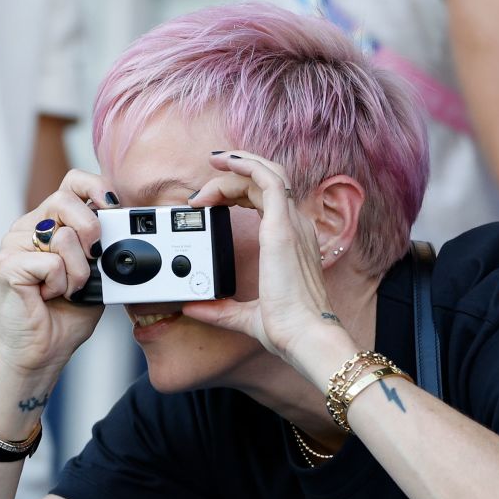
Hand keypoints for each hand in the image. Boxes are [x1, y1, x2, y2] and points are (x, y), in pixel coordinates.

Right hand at [0, 169, 114, 376]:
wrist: (42, 351)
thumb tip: (122, 230)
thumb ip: (103, 247)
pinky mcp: (6, 264)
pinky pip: (51, 263)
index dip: (96, 187)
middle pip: (65, 199)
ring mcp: (13, 243)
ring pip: (62, 236)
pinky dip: (61, 284)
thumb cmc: (66, 314)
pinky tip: (48, 296)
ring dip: (78, 271)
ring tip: (68, 289)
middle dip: (91, 230)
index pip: (72, 183)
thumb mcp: (97, 274)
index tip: (113, 207)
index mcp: (50, 223)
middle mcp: (29, 227)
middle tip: (93, 258)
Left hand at [181, 152, 354, 376]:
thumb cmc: (288, 327)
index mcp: (290, 243)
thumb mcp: (246, 315)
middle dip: (233, 177)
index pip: (267, 200)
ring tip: (213, 164)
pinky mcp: (282, 227)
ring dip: (238, 166)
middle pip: (265, 182)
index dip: (239, 191)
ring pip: (267, 174)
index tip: (210, 201)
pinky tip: (226, 163)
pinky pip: (268, 180)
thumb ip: (220, 309)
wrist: (303, 335)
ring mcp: (291, 225)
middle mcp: (295, 228)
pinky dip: (247, 165)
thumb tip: (195, 308)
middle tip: (203, 190)